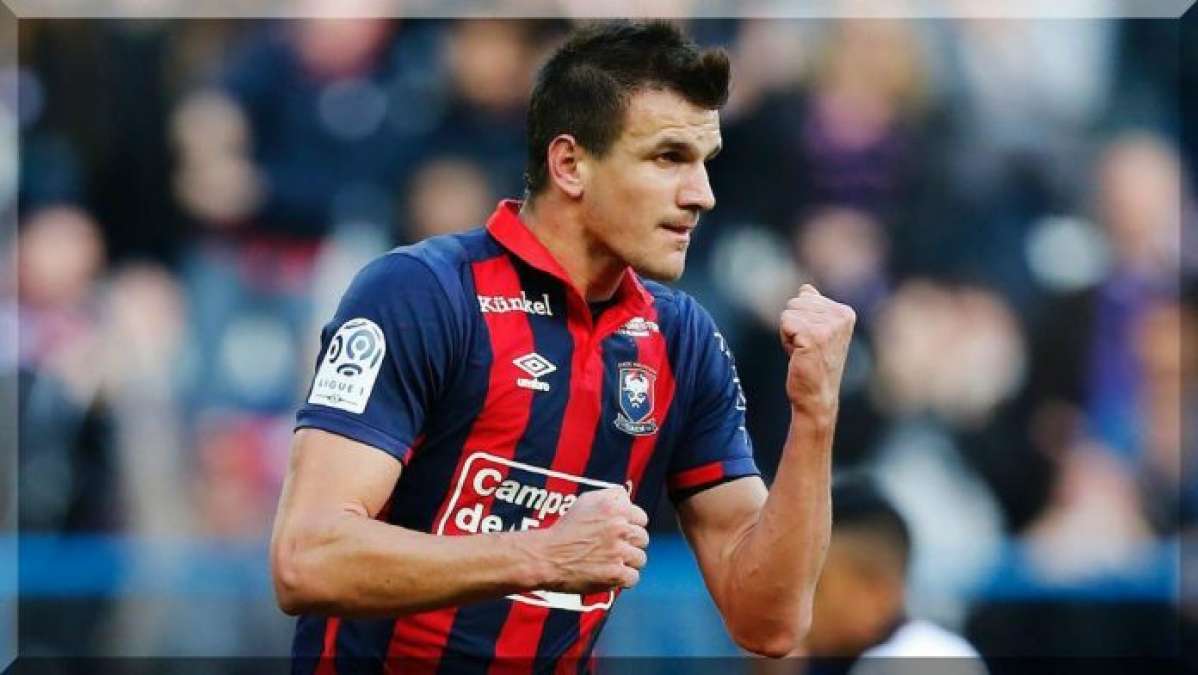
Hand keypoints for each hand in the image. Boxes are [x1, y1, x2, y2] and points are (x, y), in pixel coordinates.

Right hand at [535, 487, 648, 592]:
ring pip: (640, 559)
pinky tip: (610, 574)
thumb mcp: (586, 501)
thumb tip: (627, 499)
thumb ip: (611, 497)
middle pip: (643, 538)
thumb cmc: (564, 529)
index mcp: (614, 507)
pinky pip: (633, 577)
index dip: (631, 526)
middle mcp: (619, 527)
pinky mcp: (615, 573)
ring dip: (627, 562)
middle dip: (630, 544)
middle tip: (614, 548)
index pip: (641, 518)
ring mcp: (618, 551)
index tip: (621, 533)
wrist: (546, 556)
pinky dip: (623, 579)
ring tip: (610, 562)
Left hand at [779, 284, 855, 418]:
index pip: (805, 296)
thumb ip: (814, 307)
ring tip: (803, 351)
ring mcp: (828, 326)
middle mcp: (841, 316)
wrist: (816, 395)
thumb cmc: (814, 363)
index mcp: (845, 312)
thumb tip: (806, 288)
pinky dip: (786, 339)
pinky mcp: (814, 336)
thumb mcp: (817, 330)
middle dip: (793, 324)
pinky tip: (798, 354)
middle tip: (806, 347)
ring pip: (788, 312)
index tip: (812, 339)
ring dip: (789, 333)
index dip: (801, 318)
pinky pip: (785, 323)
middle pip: (795, 302)